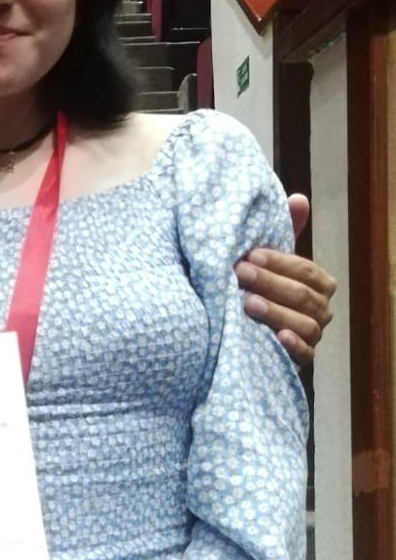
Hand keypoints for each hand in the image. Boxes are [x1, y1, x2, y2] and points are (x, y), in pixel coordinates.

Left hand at [234, 195, 335, 367]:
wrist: (238, 335)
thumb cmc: (257, 289)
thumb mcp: (267, 262)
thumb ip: (284, 232)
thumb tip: (299, 198)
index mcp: (317, 284)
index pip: (306, 271)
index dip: (280, 263)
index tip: (250, 255)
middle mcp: (320, 310)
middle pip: (303, 296)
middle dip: (271, 283)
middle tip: (240, 273)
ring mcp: (311, 336)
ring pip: (305, 324)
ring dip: (276, 312)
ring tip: (247, 303)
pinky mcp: (299, 361)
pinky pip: (305, 354)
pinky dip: (293, 345)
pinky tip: (277, 337)